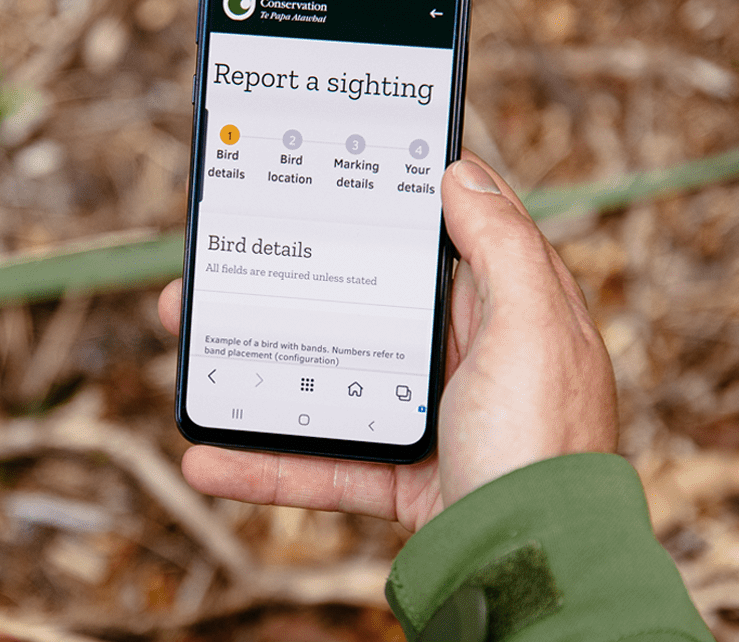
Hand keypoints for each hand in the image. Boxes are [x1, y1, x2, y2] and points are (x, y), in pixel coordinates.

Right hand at [158, 149, 616, 531]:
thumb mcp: (534, 327)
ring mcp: (437, 423)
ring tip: (192, 342)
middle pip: (367, 307)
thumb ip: (501, 245)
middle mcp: (473, 361)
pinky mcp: (407, 483)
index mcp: (509, 311)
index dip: (391, 207)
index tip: (329, 179)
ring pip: (332, 382)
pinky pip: (325, 466)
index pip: (448, 238)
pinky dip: (265, 464)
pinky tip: (208, 456)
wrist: (535, 566)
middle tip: (226, 263)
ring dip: (259, 366)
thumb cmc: (546, 444)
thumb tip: (460, 171)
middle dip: (292, 285)